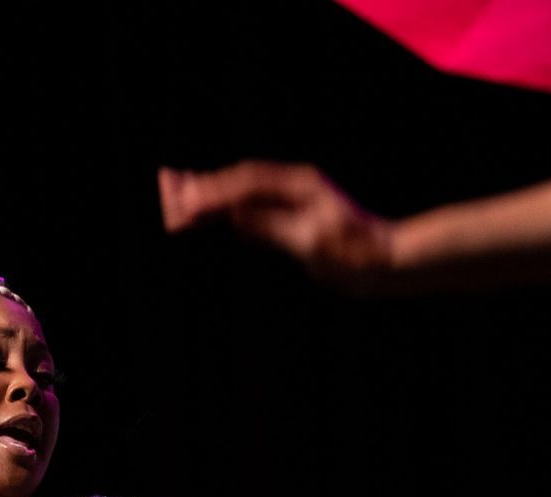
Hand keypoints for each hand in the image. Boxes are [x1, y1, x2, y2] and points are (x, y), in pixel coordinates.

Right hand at [159, 163, 395, 289]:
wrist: (386, 261)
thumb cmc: (355, 255)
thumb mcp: (313, 243)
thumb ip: (273, 227)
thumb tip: (235, 216)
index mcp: (299, 185)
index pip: (247, 183)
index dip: (213, 192)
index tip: (185, 203)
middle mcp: (294, 185)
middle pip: (239, 180)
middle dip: (202, 187)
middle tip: (165, 190)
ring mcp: (292, 198)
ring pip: (240, 191)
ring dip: (208, 193)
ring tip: (172, 191)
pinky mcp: (289, 214)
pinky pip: (248, 206)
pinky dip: (223, 207)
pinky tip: (205, 210)